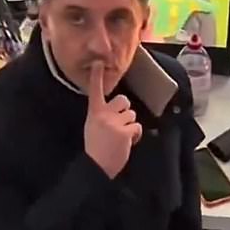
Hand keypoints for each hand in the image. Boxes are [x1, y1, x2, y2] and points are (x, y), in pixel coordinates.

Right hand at [84, 61, 141, 178]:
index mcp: (94, 112)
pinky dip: (135, 135)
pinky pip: (137, 127)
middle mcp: (104, 114)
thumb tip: (115, 109)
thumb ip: (102, 115)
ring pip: (132, 115)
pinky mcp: (125, 132)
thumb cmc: (95, 147)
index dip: (97, 77)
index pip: (95, 91)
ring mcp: (115, 122)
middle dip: (125, 109)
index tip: (98, 63)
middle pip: (123, 100)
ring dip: (130, 125)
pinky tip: (128, 142)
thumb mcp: (92, 126)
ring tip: (121, 137)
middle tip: (120, 122)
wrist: (96, 166)